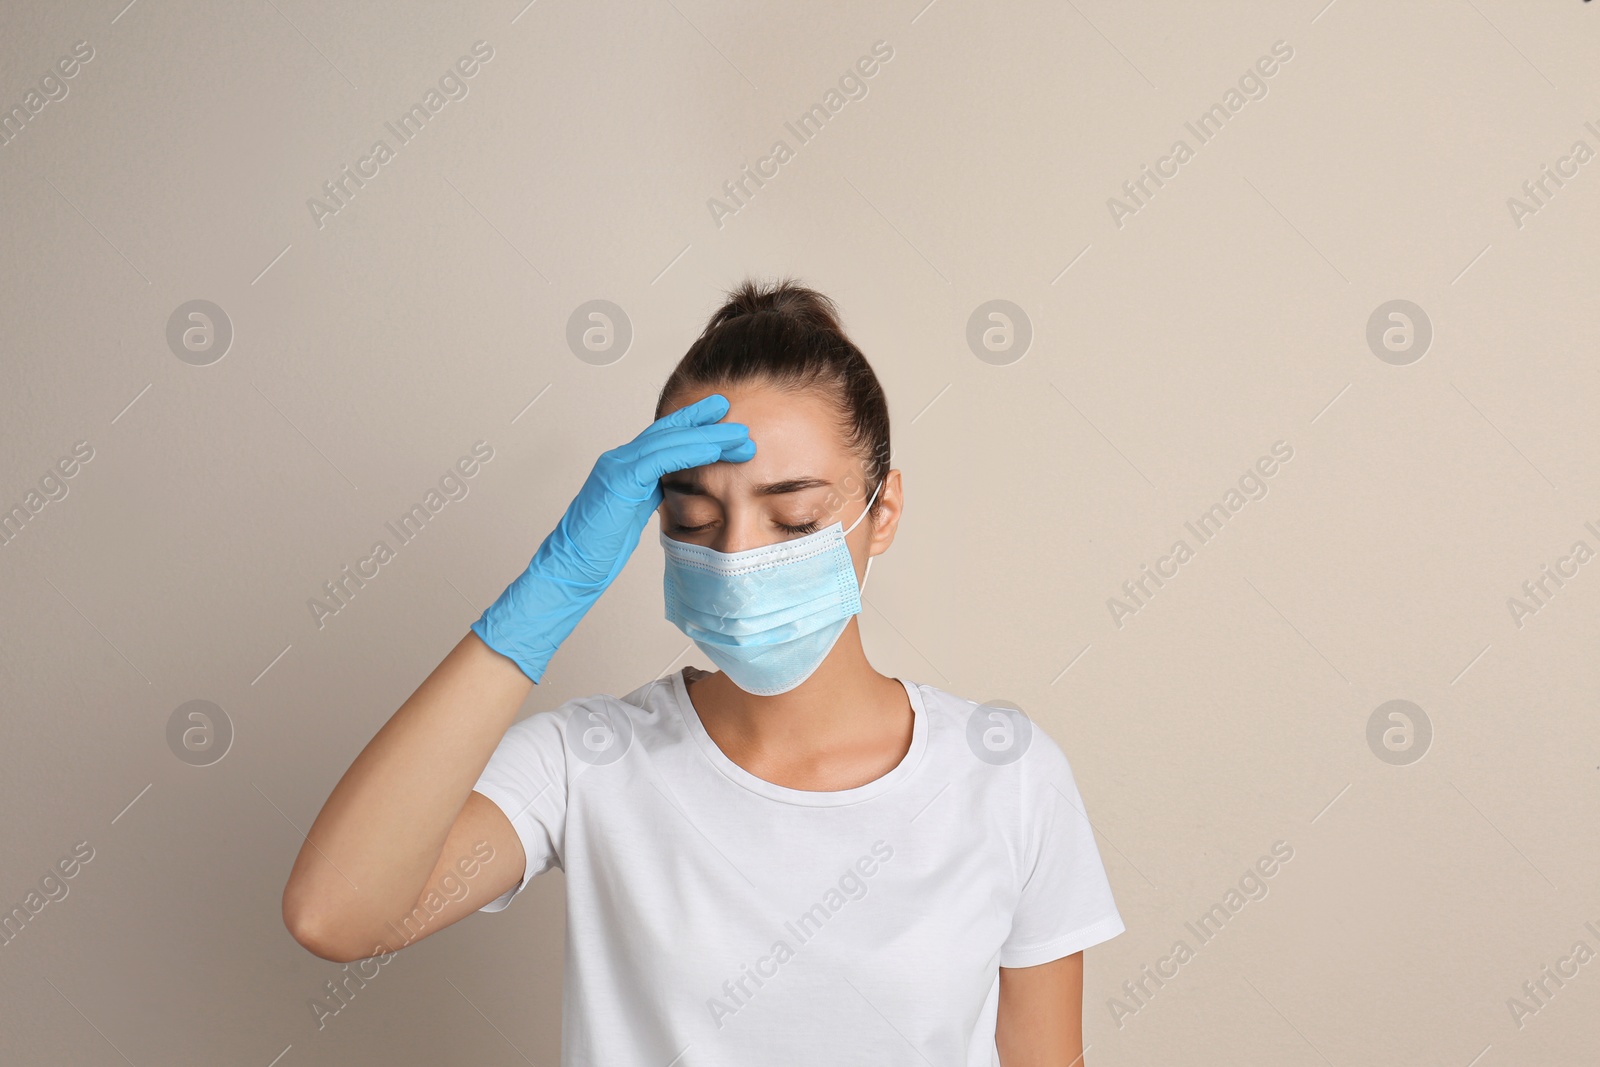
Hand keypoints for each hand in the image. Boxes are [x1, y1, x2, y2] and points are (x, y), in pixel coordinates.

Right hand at [470, 394, 753, 682]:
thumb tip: (672, 490)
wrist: (571, 568)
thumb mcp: (632, 516)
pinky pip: (658, 458)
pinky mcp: (617, 481)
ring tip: (738, 436)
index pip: (663, 439)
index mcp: (625, 468)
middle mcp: (619, 460)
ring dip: (707, 436)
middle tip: (734, 412)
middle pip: (668, 432)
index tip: (720, 416)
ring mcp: (616, 468)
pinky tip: (713, 450)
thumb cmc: (598, 550)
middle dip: (703, 421)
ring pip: (667, 440)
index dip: (692, 424)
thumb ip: (649, 495)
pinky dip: (689, 451)